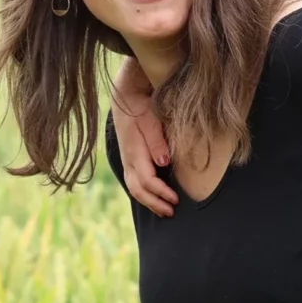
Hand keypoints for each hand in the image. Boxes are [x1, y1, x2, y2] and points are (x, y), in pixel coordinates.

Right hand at [110, 59, 175, 215]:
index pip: (146, 179)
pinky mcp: (129, 156)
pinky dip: (144, 192)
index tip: (176, 199)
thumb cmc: (142, 102)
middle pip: (138, 188)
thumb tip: (164, 162)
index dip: (160, 192)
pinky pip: (134, 180)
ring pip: (134, 187)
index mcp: (133, 149)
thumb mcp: (150, 116)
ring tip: (164, 210)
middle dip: (154, 202)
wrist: (126, 91)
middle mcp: (128, 156)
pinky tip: (155, 197)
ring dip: (149, 200)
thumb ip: (156, 139)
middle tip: (172, 211)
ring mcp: (126, 157)